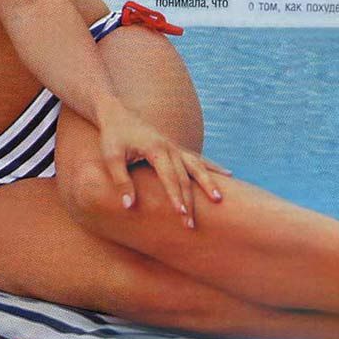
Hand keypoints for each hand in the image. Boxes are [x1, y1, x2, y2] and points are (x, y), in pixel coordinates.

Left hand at [96, 96, 230, 228]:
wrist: (117, 114)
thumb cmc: (113, 136)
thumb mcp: (111, 157)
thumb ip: (121, 180)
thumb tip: (129, 206)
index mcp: (155, 148)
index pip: (169, 177)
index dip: (176, 196)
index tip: (181, 215)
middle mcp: (170, 147)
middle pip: (185, 177)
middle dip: (190, 201)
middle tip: (192, 224)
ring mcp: (175, 147)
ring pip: (197, 166)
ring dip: (208, 183)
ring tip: (219, 199)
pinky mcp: (175, 148)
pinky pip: (197, 159)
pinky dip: (212, 167)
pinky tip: (228, 175)